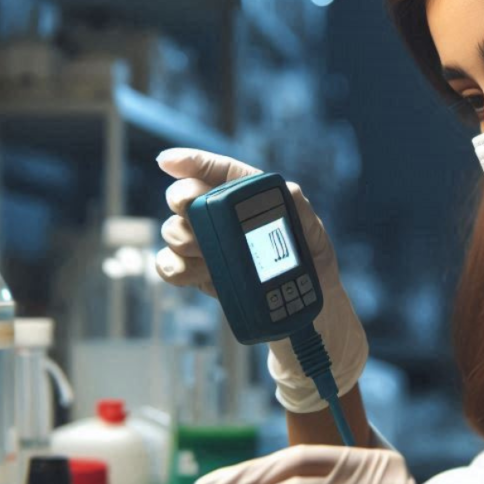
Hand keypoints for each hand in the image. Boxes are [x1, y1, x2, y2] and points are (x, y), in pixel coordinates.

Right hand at [156, 148, 368, 412]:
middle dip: (183, 200)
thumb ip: (301, 211)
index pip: (223, 174)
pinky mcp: (203, 277)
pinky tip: (184, 270)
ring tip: (198, 250)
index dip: (194, 162)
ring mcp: (213, 249)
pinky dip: (170, 267)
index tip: (168, 161)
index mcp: (255, 203)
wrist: (306, 321)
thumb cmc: (314, 272)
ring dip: (178, 236)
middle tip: (190, 210)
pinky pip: (173, 266)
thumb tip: (288, 190)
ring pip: (176, 231)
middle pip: (190, 199)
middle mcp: (229, 222)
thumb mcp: (315, 239)